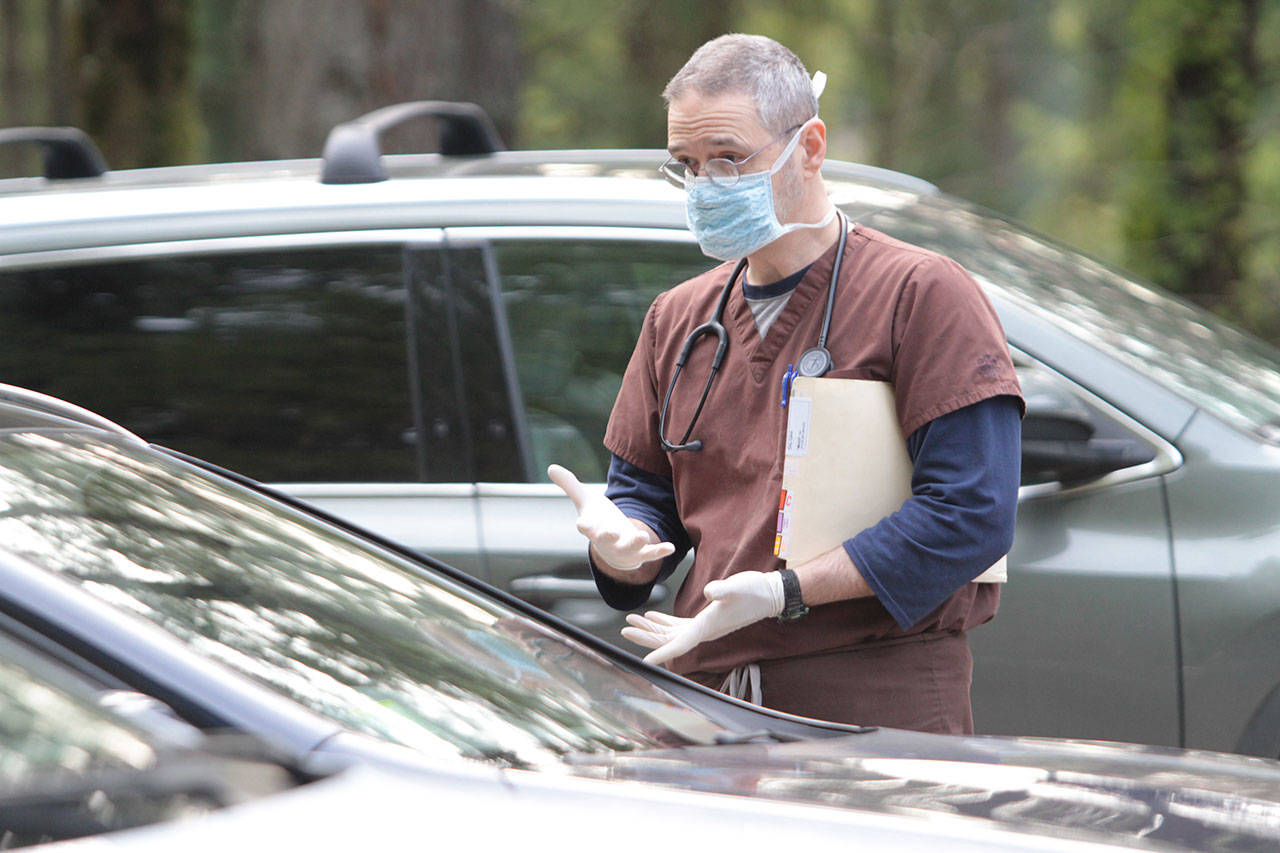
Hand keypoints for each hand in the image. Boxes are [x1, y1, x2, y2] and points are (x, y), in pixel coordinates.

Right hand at [547, 464, 674, 570]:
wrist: (614, 547)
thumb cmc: (598, 522)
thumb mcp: (585, 502)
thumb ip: (570, 485)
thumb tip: (551, 467)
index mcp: (593, 529)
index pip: (585, 528)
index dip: (584, 526)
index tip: (582, 525)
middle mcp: (607, 541)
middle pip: (606, 540)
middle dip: (607, 537)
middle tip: (608, 532)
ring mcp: (624, 548)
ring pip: (629, 548)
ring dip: (635, 543)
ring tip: (642, 536)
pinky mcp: (641, 552)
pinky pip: (651, 554)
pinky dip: (659, 551)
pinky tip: (670, 547)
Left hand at [621, 571, 784, 664]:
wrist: (769, 594)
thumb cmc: (754, 591)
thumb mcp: (737, 587)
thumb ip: (722, 591)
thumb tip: (709, 592)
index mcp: (707, 626)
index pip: (679, 644)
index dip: (661, 653)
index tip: (644, 663)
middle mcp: (703, 631)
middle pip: (668, 640)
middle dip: (645, 637)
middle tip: (624, 628)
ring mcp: (704, 627)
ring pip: (671, 633)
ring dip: (651, 629)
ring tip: (630, 620)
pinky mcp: (706, 619)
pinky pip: (679, 626)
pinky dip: (664, 622)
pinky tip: (652, 616)